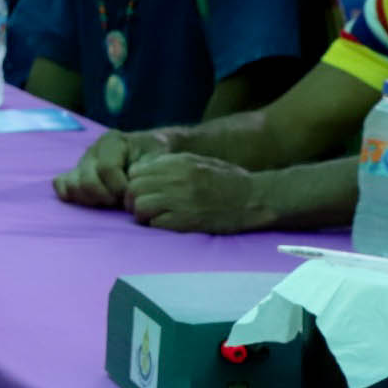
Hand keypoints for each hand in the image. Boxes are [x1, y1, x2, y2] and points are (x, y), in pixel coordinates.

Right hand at [52, 129, 167, 207]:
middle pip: (87, 181)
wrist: (149, 150)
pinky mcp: (74, 173)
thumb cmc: (155, 154)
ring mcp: (81, 162)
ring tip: (109, 201)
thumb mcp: (159, 155)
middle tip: (120, 201)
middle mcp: (93, 150)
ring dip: (91, 199)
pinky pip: (60, 184)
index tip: (132, 194)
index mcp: (112, 141)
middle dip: (105, 196)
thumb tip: (132, 179)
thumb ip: (148, 166)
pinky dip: (69, 194)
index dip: (119, 187)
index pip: (106, 168)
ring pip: (73, 185)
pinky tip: (89, 200)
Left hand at [122, 153, 267, 232]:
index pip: (135, 171)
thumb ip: (171, 165)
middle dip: (134, 201)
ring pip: (139, 207)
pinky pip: (155, 224)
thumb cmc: (227, 180)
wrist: (253, 198)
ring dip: (143, 215)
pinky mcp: (185, 220)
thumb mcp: (198, 162)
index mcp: (178, 162)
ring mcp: (180, 199)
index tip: (144, 191)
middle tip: (146, 208)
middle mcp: (175, 178)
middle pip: (133, 190)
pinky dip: (157, 226)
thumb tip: (142, 172)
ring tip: (156, 217)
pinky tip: (168, 224)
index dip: (136, 183)